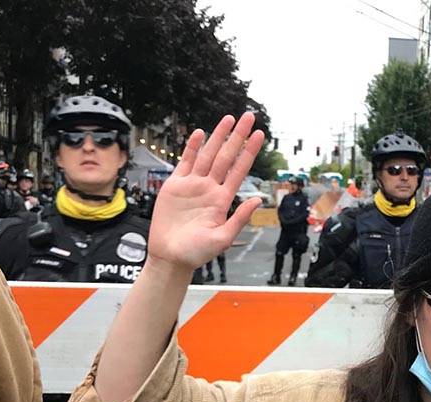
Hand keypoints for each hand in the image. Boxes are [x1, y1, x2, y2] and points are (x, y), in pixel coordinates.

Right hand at [147, 113, 264, 273]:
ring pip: (208, 155)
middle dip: (238, 136)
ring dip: (218, 136)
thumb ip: (240, 218)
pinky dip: (193, 148)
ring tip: (229, 119)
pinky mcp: (175, 185)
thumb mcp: (222, 238)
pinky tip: (200, 134)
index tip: (260, 135)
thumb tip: (258, 200)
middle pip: (226, 156)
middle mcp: (210, 188)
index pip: (240, 170)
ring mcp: (193, 185)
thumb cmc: (196, 252)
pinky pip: (186, 162)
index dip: (250, 152)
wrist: (170, 256)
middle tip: (249, 117)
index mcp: (223, 200)